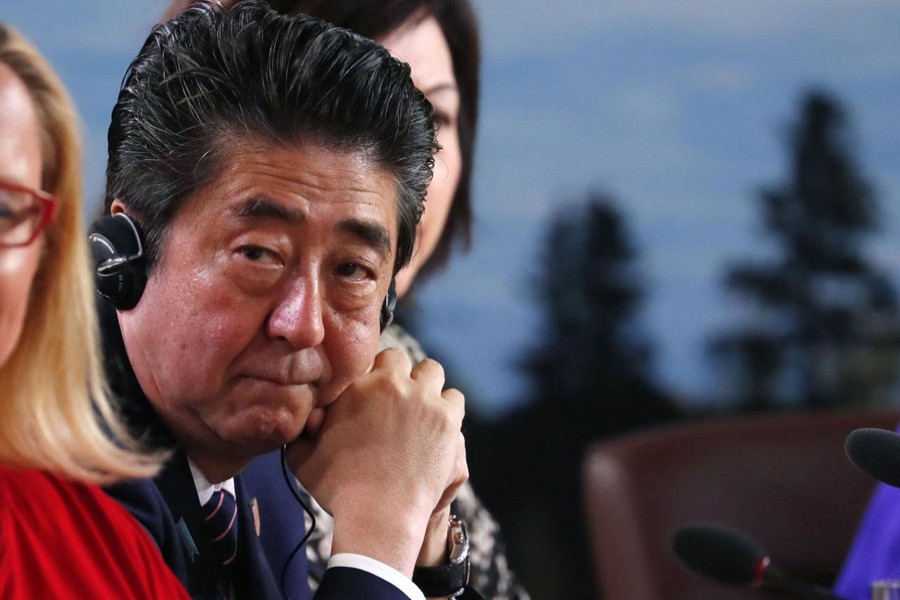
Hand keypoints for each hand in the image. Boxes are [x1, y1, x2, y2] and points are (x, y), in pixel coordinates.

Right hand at [287, 348, 467, 575]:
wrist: (378, 515)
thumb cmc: (337, 490)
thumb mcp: (302, 456)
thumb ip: (303, 427)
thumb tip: (309, 414)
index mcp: (358, 386)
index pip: (369, 359)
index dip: (373, 375)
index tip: (374, 393)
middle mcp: (393, 385)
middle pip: (402, 359)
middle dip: (400, 375)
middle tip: (396, 400)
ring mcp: (425, 400)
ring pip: (433, 372)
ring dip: (426, 386)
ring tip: (420, 409)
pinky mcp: (447, 421)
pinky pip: (454, 398)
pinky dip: (447, 408)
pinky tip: (437, 425)